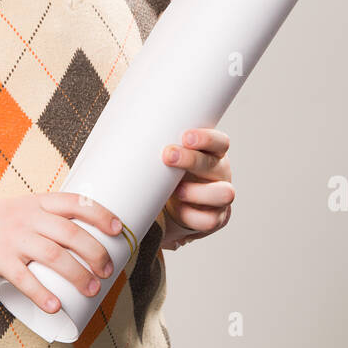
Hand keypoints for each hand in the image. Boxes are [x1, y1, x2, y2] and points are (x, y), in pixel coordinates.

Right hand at [0, 193, 121, 313]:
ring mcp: (12, 238)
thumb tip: (82, 242)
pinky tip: (55, 306)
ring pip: (53, 256)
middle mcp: (27, 217)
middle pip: (70, 233)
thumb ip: (45, 221)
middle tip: (108, 271)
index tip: (118, 229)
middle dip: (95, 252)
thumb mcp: (20, 211)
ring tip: (92, 290)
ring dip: (77, 275)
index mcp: (37, 202)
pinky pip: (24, 279)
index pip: (75, 202)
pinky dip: (41, 294)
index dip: (100, 214)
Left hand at [160, 127, 234, 249]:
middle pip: (215, 165)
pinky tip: (179, 210)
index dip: (206, 139)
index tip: (185, 136)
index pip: (220, 141)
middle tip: (167, 155)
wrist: (179, 202)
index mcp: (213, 153)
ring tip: (176, 190)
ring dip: (197, 192)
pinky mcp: (215, 217)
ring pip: (223, 194)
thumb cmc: (171, 170)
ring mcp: (220, 196)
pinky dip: (192, 216)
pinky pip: (209, 220)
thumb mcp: (170, 154)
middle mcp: (220, 172)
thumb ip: (160, 141)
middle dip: (191, 160)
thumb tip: (124, 127)